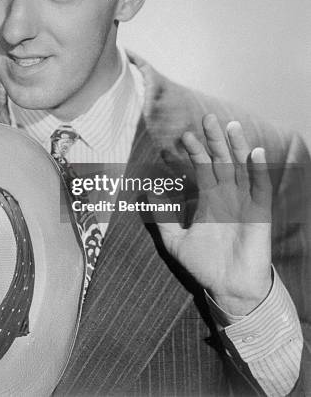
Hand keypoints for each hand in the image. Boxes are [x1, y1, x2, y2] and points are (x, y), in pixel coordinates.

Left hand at [157, 114, 271, 314]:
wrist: (228, 289)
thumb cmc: (204, 265)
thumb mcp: (175, 241)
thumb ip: (162, 217)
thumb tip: (148, 192)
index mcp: (210, 200)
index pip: (202, 168)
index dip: (194, 152)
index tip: (182, 137)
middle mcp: (228, 197)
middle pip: (222, 161)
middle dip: (215, 140)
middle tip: (207, 117)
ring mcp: (245, 203)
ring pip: (242, 168)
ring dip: (237, 147)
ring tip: (231, 126)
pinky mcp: (260, 214)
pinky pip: (260, 188)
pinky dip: (258, 170)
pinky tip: (253, 152)